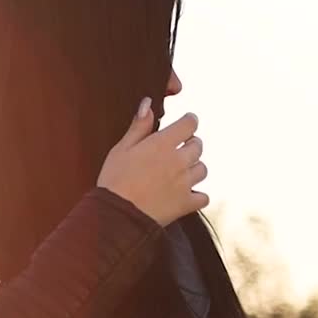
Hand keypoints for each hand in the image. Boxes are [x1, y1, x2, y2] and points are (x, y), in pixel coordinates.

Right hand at [97, 97, 207, 225]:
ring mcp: (185, 183)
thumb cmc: (114, 179)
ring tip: (180, 172)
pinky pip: (203, 196)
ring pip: (203, 169)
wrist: (116, 214)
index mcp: (162, 144)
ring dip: (194, 168)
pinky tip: (186, 194)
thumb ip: (138, 126)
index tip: (186, 121)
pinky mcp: (186, 203)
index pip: (189, 124)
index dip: (189, 121)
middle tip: (178, 149)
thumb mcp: (121, 149)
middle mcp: (179, 161)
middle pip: (198, 146)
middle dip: (190, 144)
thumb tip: (148, 103)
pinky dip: (197, 195)